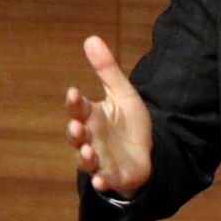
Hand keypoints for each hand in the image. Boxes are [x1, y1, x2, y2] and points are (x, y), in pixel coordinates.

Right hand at [65, 36, 152, 195]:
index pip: (78, 108)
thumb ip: (107, 70)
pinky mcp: (113, 176)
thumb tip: (91, 38)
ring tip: (87, 153)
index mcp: (91, 117)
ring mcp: (100, 159)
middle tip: (76, 126)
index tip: (74, 92)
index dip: (74, 102)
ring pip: (86, 161)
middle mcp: (90, 139)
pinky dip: (102, 182)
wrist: (146, 151)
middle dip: (75, 132)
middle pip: (76, 136)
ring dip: (85, 158)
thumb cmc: (127, 123)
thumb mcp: (122, 93)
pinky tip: (103, 181)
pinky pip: (105, 181)